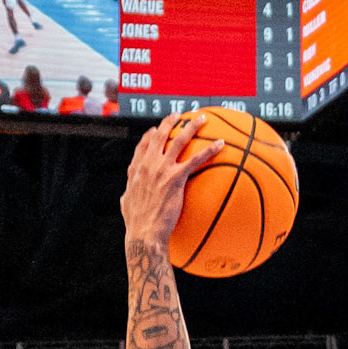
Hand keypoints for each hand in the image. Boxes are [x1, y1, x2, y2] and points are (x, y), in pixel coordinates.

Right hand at [119, 115, 223, 252]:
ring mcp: (161, 169)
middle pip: (159, 136)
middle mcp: (148, 165)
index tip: (155, 129)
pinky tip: (221, 144)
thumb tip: (127, 196)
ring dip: (192, 126)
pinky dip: (210, 149)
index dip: (149, 136)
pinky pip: (196, 159)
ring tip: (202, 118)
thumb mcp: (126, 203)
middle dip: (169, 122)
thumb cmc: (136, 224)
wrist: (144, 233)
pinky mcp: (175, 177)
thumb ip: (129, 194)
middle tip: (178, 115)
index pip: (142, 147)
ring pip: (179, 140)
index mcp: (135, 170)